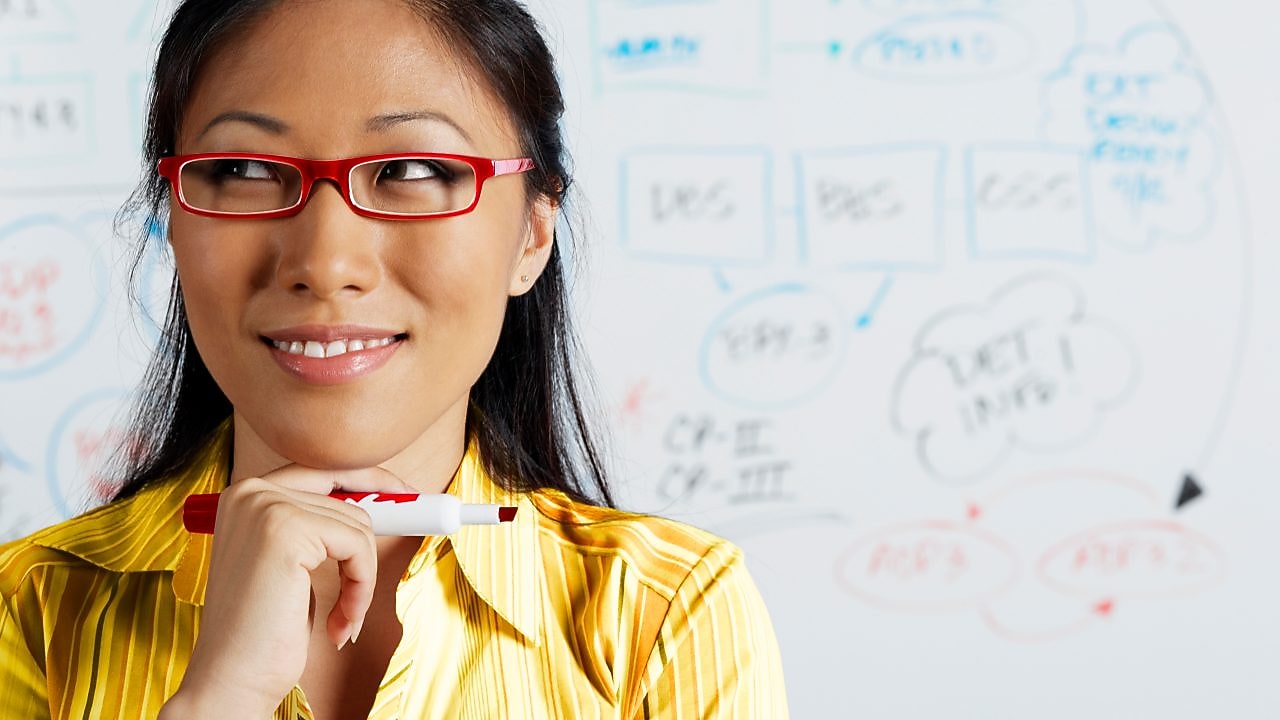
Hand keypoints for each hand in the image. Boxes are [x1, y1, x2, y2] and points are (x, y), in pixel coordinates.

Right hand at [161, 464, 413, 716]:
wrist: (231, 681)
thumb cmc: (263, 633)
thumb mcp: (291, 565)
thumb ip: (318, 527)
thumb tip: (379, 501)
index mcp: (245, 495)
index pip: (323, 470)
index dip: (369, 481)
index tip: (404, 496)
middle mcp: (250, 491)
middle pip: (347, 494)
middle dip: (373, 535)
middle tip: (397, 550)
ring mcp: (265, 506)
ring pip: (358, 524)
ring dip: (361, 578)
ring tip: (341, 617)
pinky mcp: (285, 529)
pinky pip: (358, 545)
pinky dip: (361, 587)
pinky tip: (340, 622)